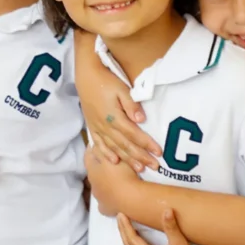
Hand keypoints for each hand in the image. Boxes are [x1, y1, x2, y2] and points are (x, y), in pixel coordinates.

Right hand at [74, 30, 159, 171]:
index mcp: (114, 117)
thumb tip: (142, 119)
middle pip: (125, 145)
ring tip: (140, 169)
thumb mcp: (121, 88)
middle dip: (141, 156)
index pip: (134, 134)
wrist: (85, 75)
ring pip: (114, 148)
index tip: (159, 152)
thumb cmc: (105, 80)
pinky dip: (107, 154)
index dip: (147, 144)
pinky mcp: (92, 126)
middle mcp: (106, 126)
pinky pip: (99, 145)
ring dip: (127, 159)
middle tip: (154, 166)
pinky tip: (114, 161)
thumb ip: (131, 104)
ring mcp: (97, 128)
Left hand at [84, 146, 138, 216]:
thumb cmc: (123, 173)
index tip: (95, 144)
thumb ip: (103, 148)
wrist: (131, 198)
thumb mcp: (115, 155)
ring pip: (99, 188)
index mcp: (93, 170)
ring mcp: (99, 198)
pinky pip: (105, 203)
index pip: (88, 157)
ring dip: (105, 183)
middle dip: (99, 167)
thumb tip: (95, 143)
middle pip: (93, 173)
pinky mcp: (106, 209)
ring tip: (116, 179)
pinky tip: (115, 196)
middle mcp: (93, 185)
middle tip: (109, 161)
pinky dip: (109, 198)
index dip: (91, 149)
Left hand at [118, 210, 211, 244]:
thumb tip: (166, 209)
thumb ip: (171, 226)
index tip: (120, 214)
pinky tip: (141, 244)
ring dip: (130, 241)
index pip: (132, 240)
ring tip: (127, 228)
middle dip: (124, 232)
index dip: (125, 226)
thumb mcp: (179, 243)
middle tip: (120, 218)